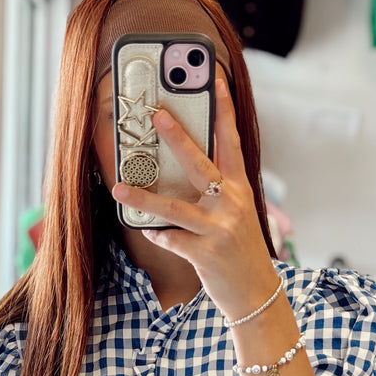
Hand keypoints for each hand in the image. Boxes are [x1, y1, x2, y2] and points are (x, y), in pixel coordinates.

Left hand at [111, 74, 280, 323]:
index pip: (232, 142)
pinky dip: (158, 236)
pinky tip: (151, 232)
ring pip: (174, 208)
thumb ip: (217, 191)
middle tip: (156, 115)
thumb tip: (185, 170)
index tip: (215, 81)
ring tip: (119, 187)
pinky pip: (171, 240)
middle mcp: (231, 205)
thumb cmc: (241, 251)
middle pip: (201, 163)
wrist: (256, 294)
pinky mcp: (205, 254)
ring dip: (143, 197)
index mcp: (240, 189)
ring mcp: (218, 230)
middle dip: (177, 137)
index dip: (224, 110)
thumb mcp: (238, 215)